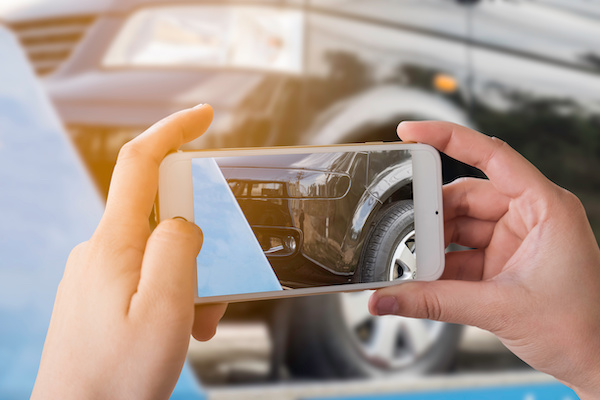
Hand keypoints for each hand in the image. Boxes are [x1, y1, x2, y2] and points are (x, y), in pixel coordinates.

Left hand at [31, 104, 226, 399]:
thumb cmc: (117, 376)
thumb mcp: (166, 309)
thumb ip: (178, 250)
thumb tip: (184, 224)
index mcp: (115, 244)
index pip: (142, 163)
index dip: (174, 130)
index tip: (204, 116)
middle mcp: (101, 250)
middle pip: (162, 214)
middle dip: (199, 245)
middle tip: (208, 299)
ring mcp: (98, 271)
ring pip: (160, 251)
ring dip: (189, 281)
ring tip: (192, 327)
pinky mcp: (100, 292)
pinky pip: (146, 274)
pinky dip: (172, 294)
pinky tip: (176, 331)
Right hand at [369, 121, 599, 397]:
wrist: (596, 362)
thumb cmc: (580, 328)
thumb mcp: (500, 309)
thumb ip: (435, 302)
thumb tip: (386, 298)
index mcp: (544, 208)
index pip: (492, 156)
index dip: (448, 138)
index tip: (411, 132)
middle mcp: (528, 216)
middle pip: (465, 196)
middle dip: (430, 214)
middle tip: (398, 226)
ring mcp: (513, 238)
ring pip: (458, 226)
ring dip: (432, 243)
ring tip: (408, 259)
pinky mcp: (501, 261)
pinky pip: (460, 252)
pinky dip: (440, 264)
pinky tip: (422, 276)